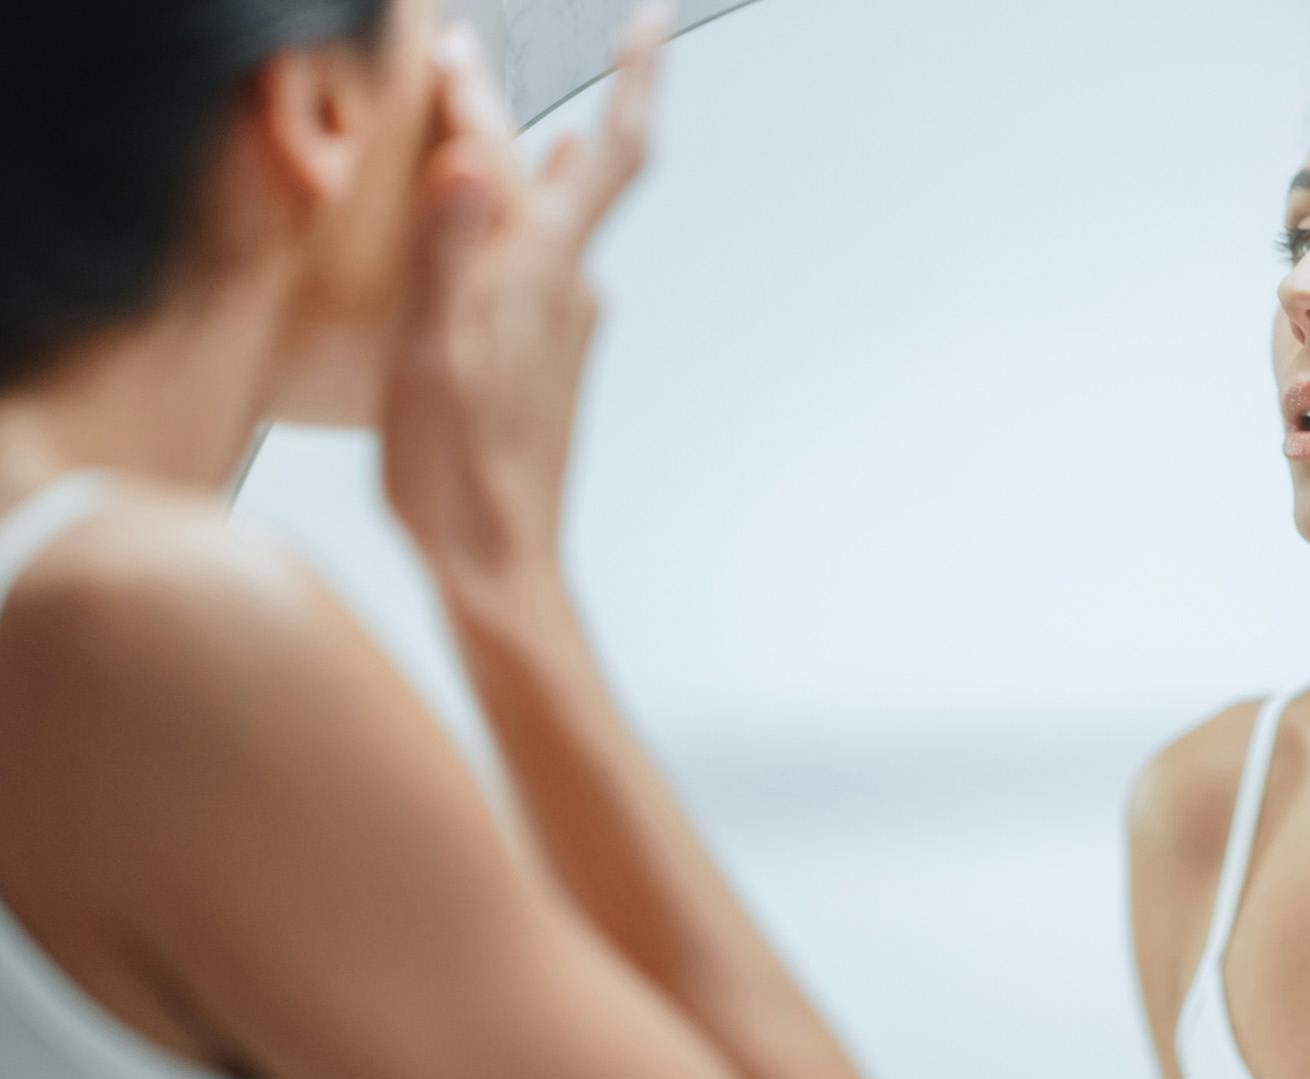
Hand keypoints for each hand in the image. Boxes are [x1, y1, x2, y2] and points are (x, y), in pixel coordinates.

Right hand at [378, 1, 674, 582]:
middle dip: (522, 106)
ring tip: (484, 120)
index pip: (609, 152)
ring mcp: (564, 328)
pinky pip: (537, 265)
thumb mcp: (432, 355)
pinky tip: (496, 228)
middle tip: (468, 59)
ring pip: (553, 220)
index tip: (648, 21)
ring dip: (523, 163)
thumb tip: (474, 163)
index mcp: (543, 275)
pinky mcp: (548, 359)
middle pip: (568, 175)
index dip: (632, 76)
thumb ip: (450, 253)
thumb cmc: (459, 475)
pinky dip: (513, 223)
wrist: (500, 565)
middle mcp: (569, 292)